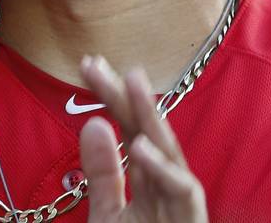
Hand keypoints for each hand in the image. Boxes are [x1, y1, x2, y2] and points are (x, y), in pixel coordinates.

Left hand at [79, 56, 207, 222]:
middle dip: (126, 97)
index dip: (111, 96)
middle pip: (147, 133)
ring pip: (170, 154)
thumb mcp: (109, 215)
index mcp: (148, 180)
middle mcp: (167, 186)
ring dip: (151, 118)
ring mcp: (182, 206)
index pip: (128, 128)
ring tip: (130, 83)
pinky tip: (140, 146)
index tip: (87, 66)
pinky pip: (183, 192)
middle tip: (100, 64)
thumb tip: (93, 124)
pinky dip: (163, 169)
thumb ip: (103, 173)